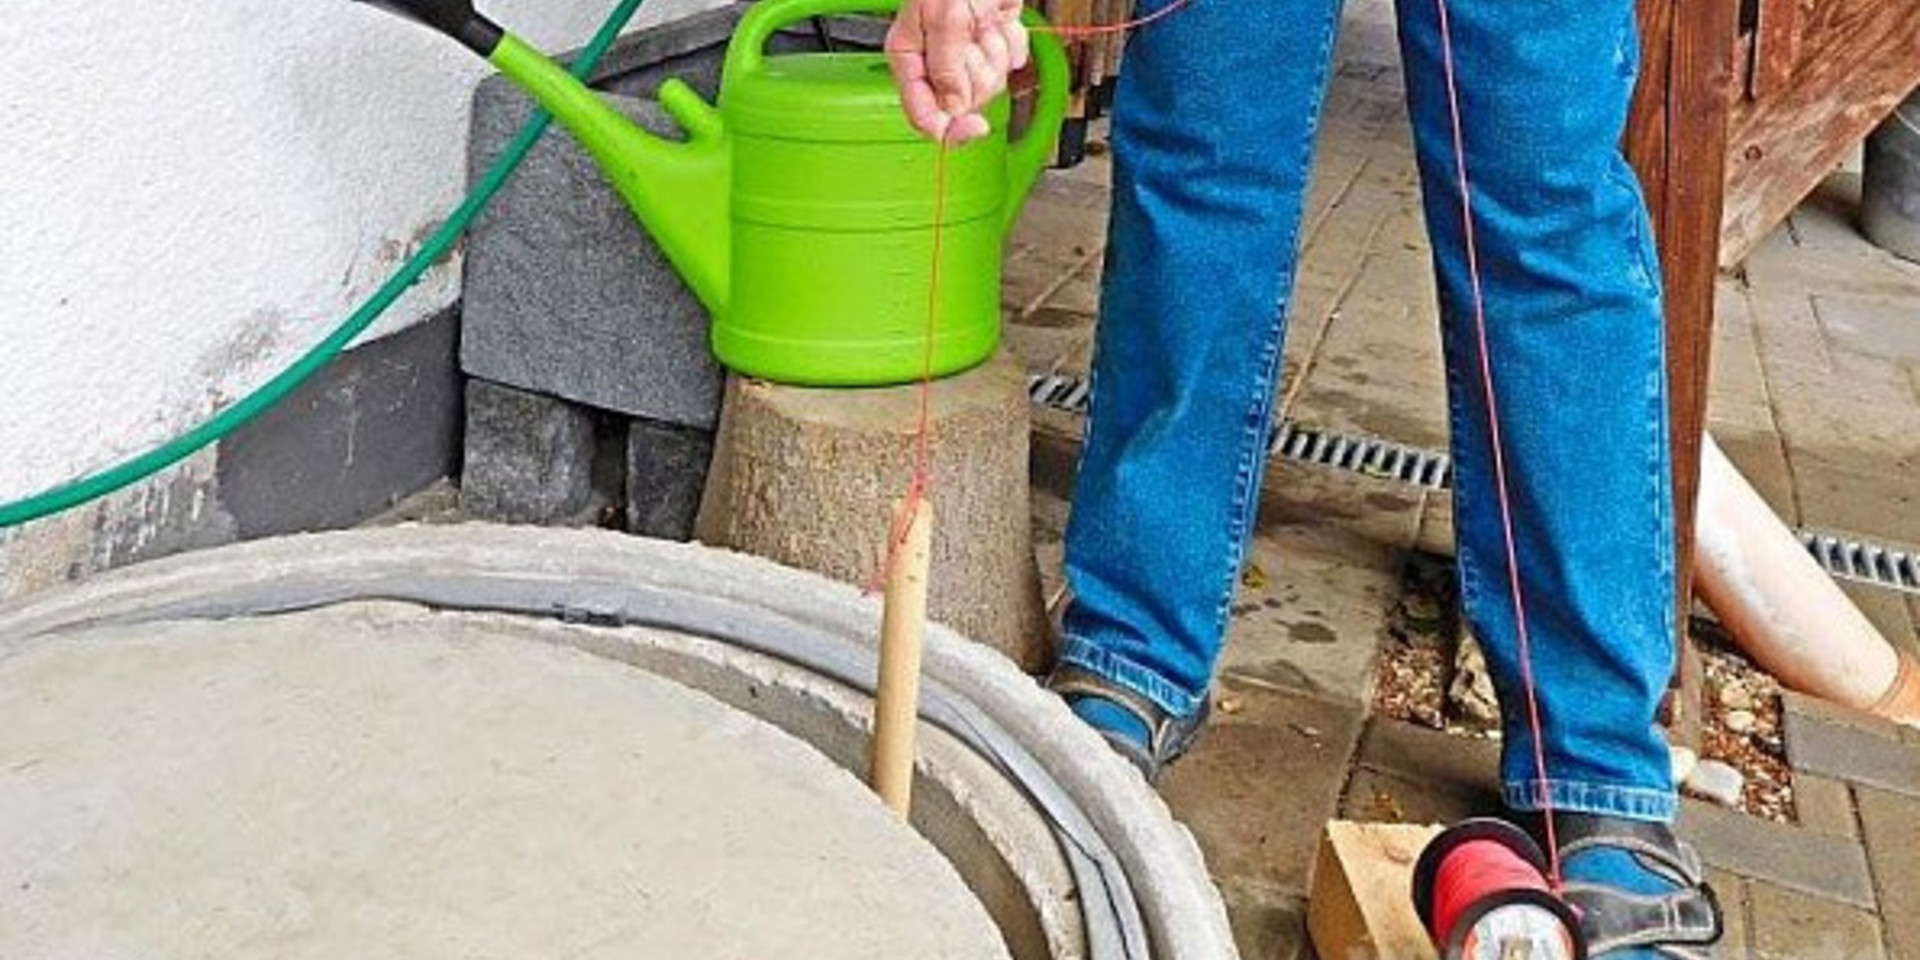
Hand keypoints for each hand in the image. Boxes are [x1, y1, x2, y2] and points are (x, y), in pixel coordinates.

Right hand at [885, 0, 1030, 141]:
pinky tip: (1002, 19)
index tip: (973, 127)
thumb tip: (952, 107)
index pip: (921, 112)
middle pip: (961, 101)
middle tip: (974, 39)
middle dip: (977, 70)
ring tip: (987, 21)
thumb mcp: (946, 15)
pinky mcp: (992, 41)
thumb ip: (946, 65)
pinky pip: (1011, 61)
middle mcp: (935, 58)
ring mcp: (965, 51)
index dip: (947, 127)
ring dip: (997, 52)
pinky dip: (1013, 40)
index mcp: (908, 54)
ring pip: (990, 82)